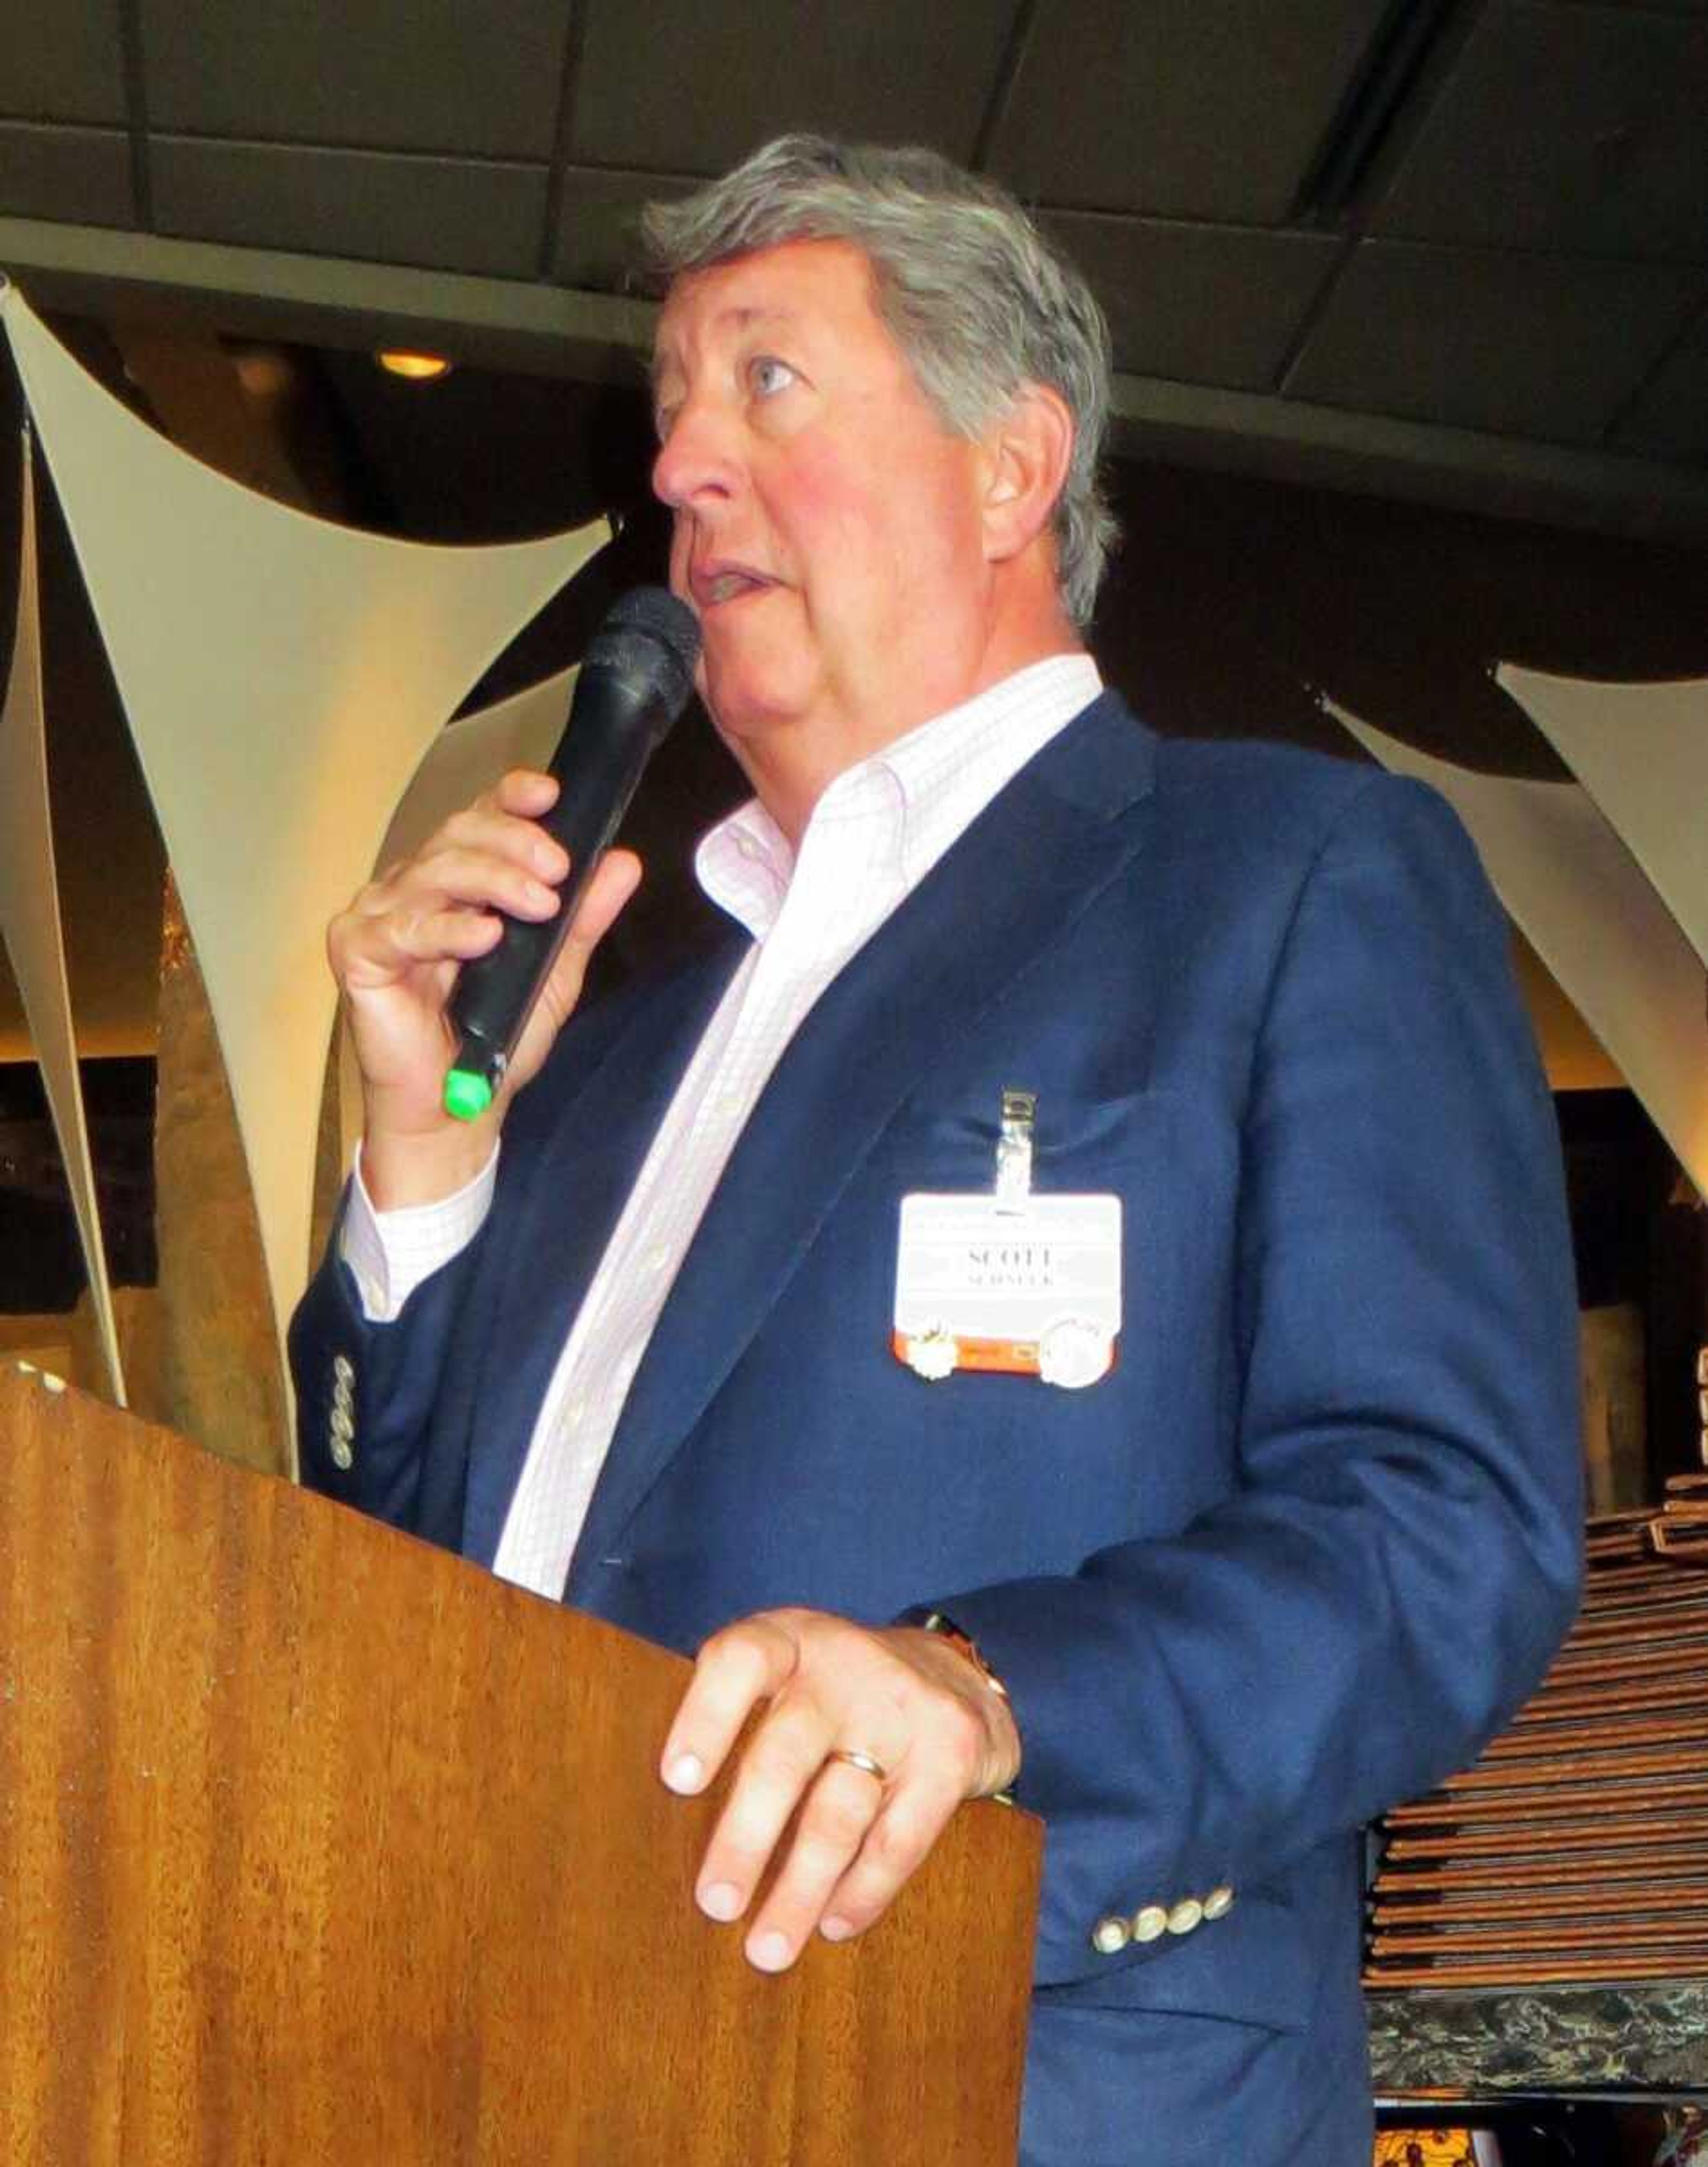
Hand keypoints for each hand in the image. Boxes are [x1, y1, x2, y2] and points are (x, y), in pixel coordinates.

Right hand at [327, 768, 640, 1204]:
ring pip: (435, 872)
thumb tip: (621, 862)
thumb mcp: (554, 974)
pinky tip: (485, 937)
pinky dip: (448, 930)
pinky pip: (403, 929)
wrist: (455, 1110)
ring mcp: (380, 916)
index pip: (479, 819)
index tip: (550, 796)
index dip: (510, 799)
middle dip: (513, 843)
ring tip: (539, 904)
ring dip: (494, 881)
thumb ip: (583, 919)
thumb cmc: (494, 1039)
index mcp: (457, 883)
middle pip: (458, 835)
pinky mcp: (357, 952)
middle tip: (558, 869)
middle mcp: (414, 889)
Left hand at [659, 1609, 1020, 1972]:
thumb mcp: (793, 1675)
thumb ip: (743, 1720)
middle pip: (785, 1755)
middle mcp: (845, 1665)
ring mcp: (904, 1709)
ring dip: (800, 1888)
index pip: (741, 1660)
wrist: (962, 1675)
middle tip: (715, 1904)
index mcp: (792, 1640)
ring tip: (768, 1948)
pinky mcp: (952, 1754)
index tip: (676, 1782)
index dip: (705, 1718)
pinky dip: (862, 1891)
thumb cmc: (841, 1693)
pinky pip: (898, 1839)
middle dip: (745, 1838)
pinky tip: (834, 1923)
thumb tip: (664, 1824)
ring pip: (840, 1811)